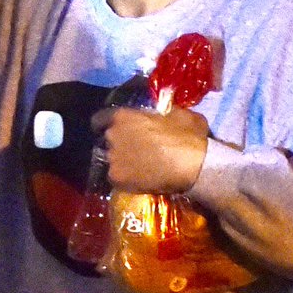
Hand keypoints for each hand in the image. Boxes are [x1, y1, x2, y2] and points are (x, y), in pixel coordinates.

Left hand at [91, 106, 209, 193]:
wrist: (193, 166)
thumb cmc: (187, 136)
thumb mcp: (180, 114)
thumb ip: (164, 112)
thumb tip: (166, 114)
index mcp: (123, 116)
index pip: (100, 119)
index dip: (105, 124)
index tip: (114, 130)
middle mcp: (112, 135)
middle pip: (107, 140)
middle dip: (118, 144)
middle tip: (134, 150)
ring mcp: (113, 158)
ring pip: (111, 160)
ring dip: (121, 162)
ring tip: (137, 168)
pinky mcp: (117, 178)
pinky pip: (116, 178)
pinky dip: (125, 179)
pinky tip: (138, 180)